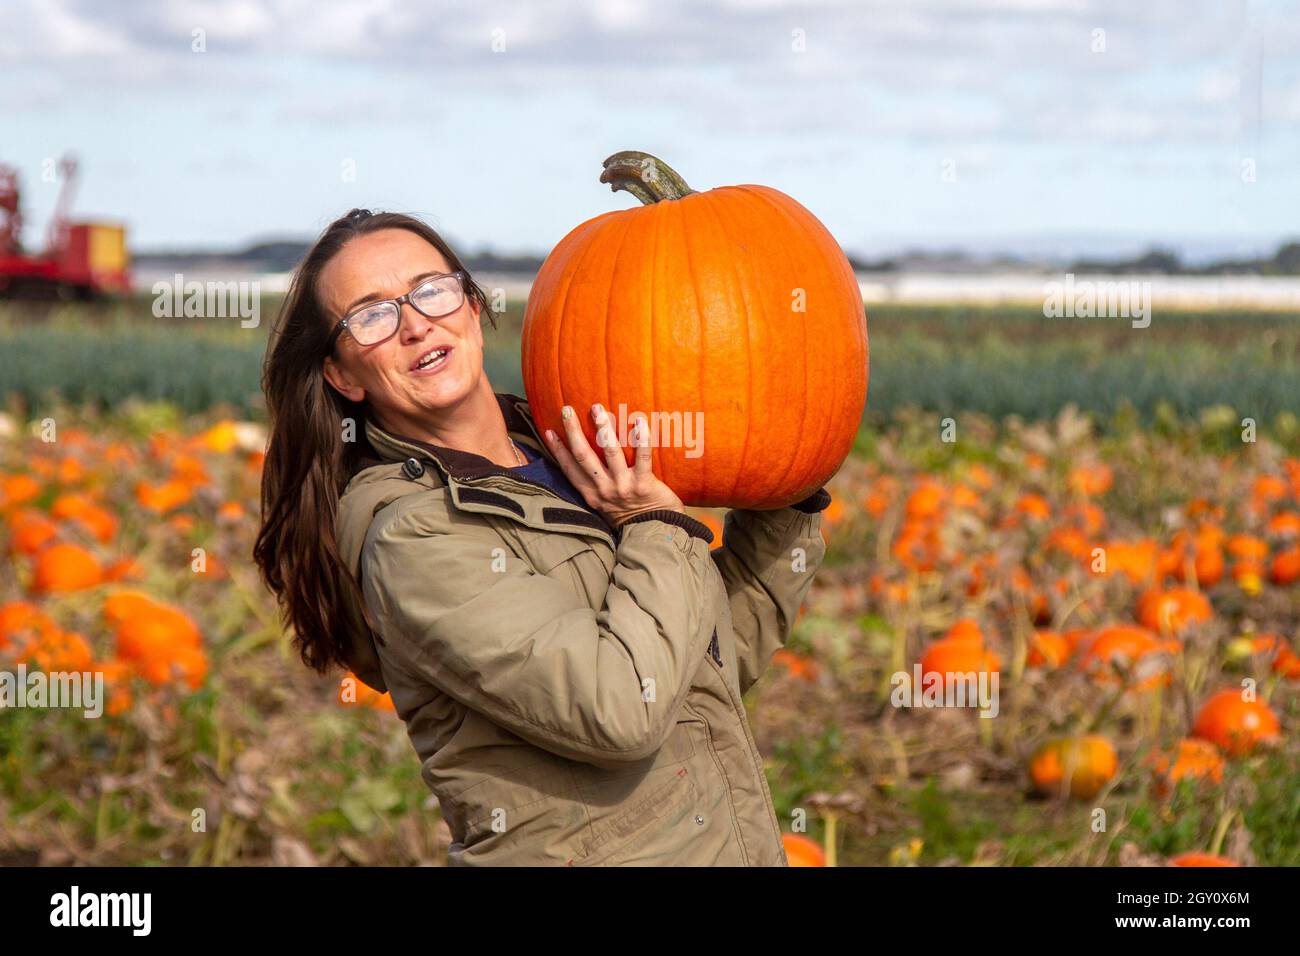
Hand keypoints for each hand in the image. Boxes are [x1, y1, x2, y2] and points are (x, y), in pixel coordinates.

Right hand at [544, 403, 684, 526]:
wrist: (654, 533)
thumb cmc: (631, 515)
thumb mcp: (606, 505)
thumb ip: (597, 485)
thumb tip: (590, 459)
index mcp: (592, 495)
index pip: (569, 468)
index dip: (557, 450)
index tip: (548, 431)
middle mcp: (604, 490)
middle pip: (583, 456)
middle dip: (573, 431)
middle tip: (567, 410)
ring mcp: (623, 486)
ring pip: (609, 453)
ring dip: (602, 429)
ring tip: (597, 409)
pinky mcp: (644, 485)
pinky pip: (643, 457)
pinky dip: (642, 438)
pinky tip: (640, 421)